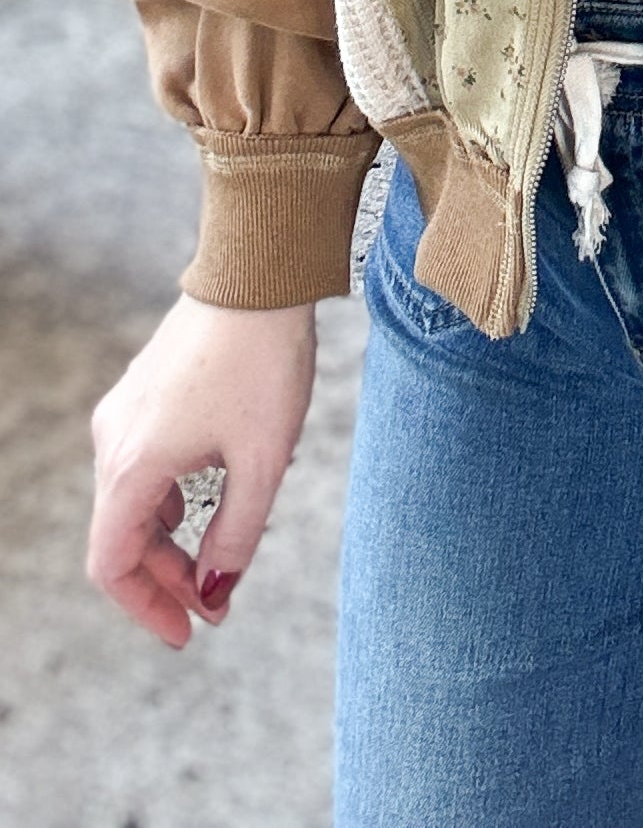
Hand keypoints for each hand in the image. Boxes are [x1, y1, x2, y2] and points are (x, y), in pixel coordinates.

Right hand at [88, 294, 317, 647]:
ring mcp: (125, 413)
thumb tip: (214, 589)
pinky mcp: (144, 394)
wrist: (259, 275)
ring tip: (221, 558)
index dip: (147, 608)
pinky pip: (144, 465)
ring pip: (134, 501)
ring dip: (171, 540)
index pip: (113, 564)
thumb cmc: (263, 363)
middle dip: (168, 579)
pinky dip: (171, 499)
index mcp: (133, 464)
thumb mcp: (263, 460)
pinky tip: (210, 501)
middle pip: (123, 536)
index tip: (188, 633)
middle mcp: (114, 440)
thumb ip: (237, 533)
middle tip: (217, 603)